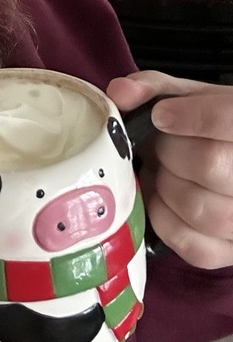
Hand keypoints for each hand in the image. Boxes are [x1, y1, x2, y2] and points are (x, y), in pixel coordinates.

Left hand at [107, 70, 232, 269]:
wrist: (223, 159)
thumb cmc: (204, 128)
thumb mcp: (187, 98)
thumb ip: (154, 89)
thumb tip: (120, 93)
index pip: (229, 118)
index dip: (191, 117)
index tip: (161, 116)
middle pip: (208, 163)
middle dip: (170, 152)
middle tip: (163, 146)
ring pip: (199, 208)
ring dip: (166, 187)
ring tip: (166, 173)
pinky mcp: (228, 252)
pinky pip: (193, 246)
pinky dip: (164, 220)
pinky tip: (164, 200)